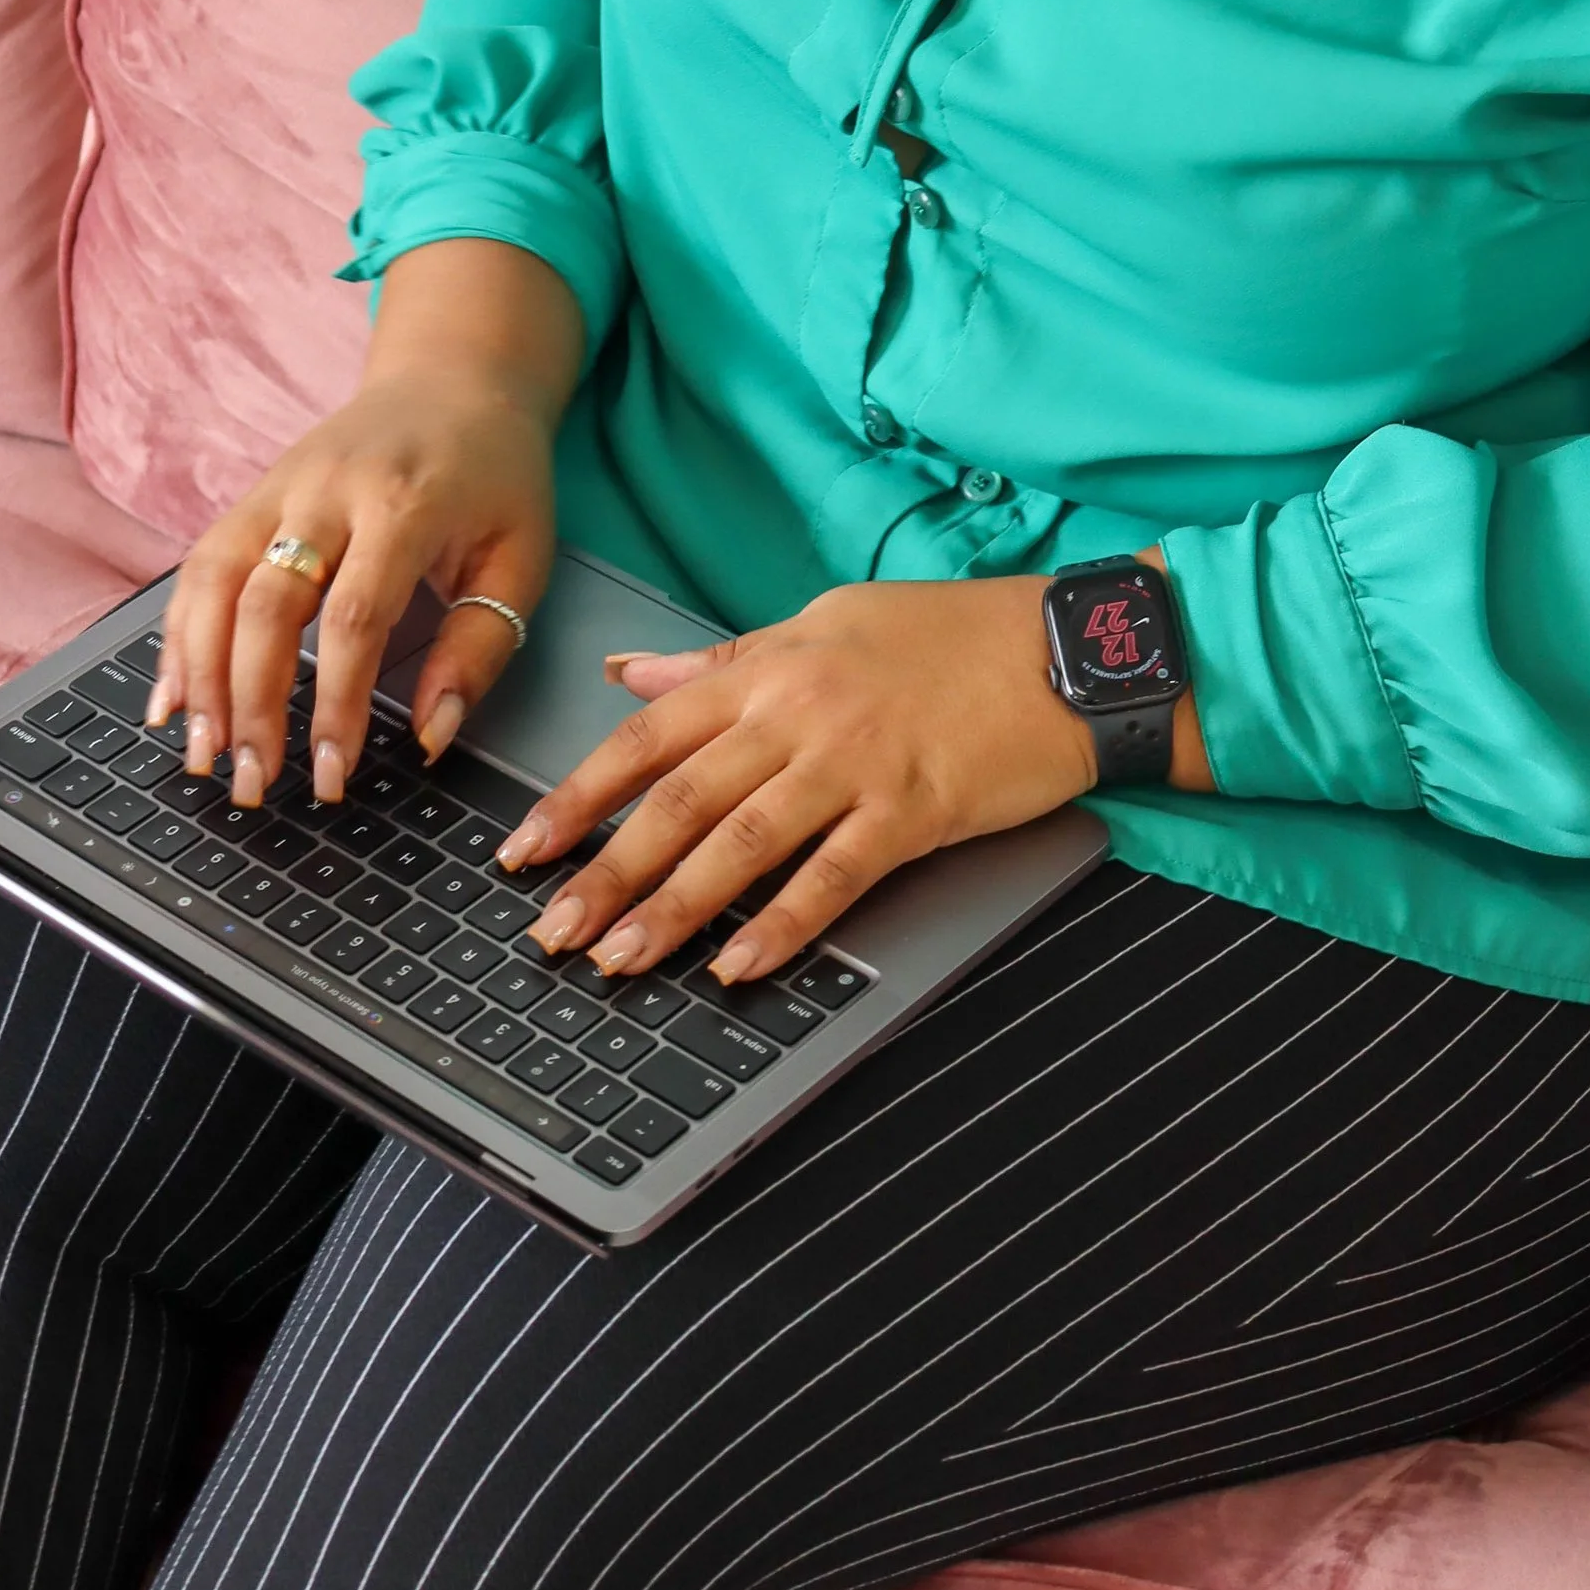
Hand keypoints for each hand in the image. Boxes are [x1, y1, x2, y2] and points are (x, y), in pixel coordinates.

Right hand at [149, 240, 577, 807]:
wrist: (454, 375)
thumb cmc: (496, 476)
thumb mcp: (521, 558)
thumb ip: (479, 648)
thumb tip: (431, 737)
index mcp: (403, 503)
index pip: (354, 617)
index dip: (337, 705)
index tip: (332, 777)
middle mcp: (326, 490)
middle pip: (266, 604)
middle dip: (251, 703)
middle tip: (252, 784)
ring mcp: (278, 487)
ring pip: (212, 582)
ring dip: (198, 676)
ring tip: (201, 755)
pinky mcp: (251, 494)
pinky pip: (199, 567)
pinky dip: (178, 636)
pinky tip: (173, 700)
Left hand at [495, 576, 1102, 984]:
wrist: (1063, 651)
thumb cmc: (946, 634)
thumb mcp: (822, 623)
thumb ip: (722, 660)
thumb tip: (631, 671)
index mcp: (769, 667)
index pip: (647, 734)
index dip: (579, 796)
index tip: (525, 848)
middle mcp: (798, 714)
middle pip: (679, 800)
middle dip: (606, 871)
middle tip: (552, 932)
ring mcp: (854, 763)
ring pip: (741, 843)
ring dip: (672, 909)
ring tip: (619, 961)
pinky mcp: (912, 811)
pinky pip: (832, 877)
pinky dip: (780, 925)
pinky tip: (737, 966)